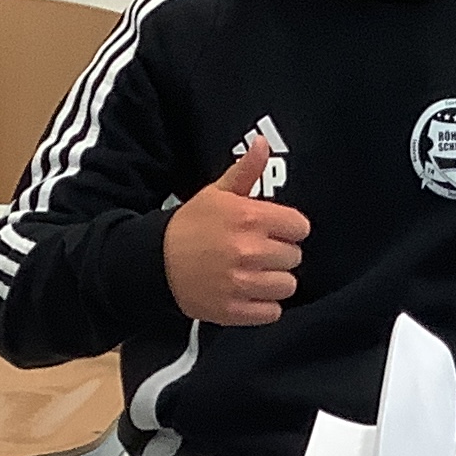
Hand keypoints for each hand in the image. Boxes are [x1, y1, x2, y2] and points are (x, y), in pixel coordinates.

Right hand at [164, 134, 309, 326]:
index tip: (274, 231)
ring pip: (287, 286)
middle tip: (257, 252)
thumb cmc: (189, 226)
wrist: (154, 263)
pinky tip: (248, 294)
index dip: (288, 229)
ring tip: (254, 274)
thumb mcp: (217, 193)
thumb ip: (246, 171)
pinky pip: (273, 312)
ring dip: (274, 282)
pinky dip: (264, 307)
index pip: (300, 227)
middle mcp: (249, 251)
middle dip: (279, 254)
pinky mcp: (235, 311)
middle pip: (294, 257)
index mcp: (249, 217)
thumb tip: (263, 143)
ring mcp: (242, 283)